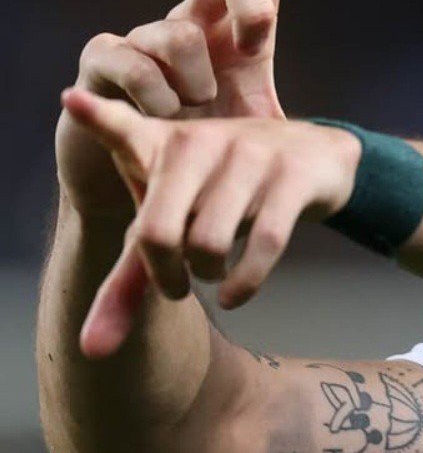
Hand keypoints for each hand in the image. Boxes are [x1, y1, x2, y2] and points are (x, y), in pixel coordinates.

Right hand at [56, 0, 336, 219]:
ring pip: (181, 34)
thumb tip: (340, 145)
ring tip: (193, 112)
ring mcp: (147, 34)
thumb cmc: (208, 148)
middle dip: (253, 3)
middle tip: (256, 48)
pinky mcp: (104, 58)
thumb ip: (296, 132)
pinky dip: (157, 99)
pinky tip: (161, 119)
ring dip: (197, 86)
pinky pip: (136, 64)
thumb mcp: (261, 137)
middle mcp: (195, 17)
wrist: (148, 182)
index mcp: (239, 26)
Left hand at [61, 87, 360, 357]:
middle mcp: (203, 141)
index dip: (97, 117)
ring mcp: (251, 155)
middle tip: (176, 285)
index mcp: (165, 143)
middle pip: (159, 231)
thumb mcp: (177, 223)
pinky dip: (245, 281)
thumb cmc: (230, 193)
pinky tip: (236, 293)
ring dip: (208, 275)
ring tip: (211, 275)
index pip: (122, 126)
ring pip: (211, 241)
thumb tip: (91, 351)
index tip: (73, 101)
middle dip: (165, 275)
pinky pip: (265, 242)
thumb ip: (131, 281)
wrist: (319, 157)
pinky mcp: (292, 175)